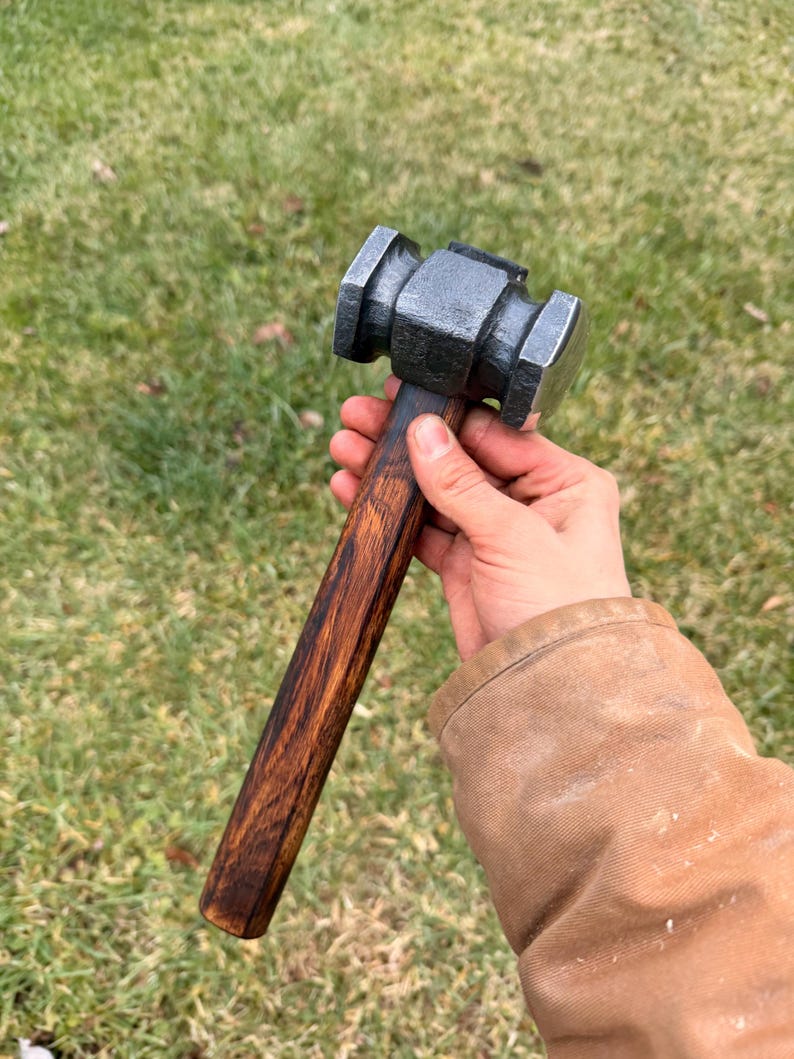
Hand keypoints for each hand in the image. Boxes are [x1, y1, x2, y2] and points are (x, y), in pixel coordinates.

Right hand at [330, 377, 630, 660]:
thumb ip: (461, 482)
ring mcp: (498, 535)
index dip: (446, 415)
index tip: (401, 395)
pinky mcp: (468, 566)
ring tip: (345, 448)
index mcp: (566, 482)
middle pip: (461, 457)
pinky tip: (356, 489)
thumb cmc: (560, 608)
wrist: (551, 688)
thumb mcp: (511, 535)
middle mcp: (535, 503)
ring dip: (392, 472)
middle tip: (357, 416)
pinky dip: (393, 512)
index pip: (496, 434)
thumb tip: (422, 429)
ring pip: (436, 491)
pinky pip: (424, 529)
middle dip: (408, 439)